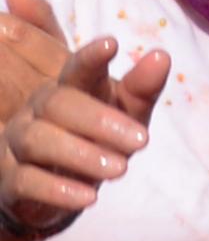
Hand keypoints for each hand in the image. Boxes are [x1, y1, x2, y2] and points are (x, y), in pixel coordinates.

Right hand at [0, 0, 168, 240]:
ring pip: (38, 141)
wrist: (58, 187)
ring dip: (81, 154)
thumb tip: (161, 56)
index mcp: (68, 87)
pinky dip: (56, 189)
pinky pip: (25, 181)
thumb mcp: (125, 114)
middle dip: (100, 120)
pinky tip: (88, 197)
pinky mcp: (8, 180)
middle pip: (58, 103)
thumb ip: (141, 88)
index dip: (90, 57)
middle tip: (143, 140)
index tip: (112, 43)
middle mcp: (36, 110)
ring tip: (121, 169)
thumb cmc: (97, 138)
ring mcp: (17, 144)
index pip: (76, 68)